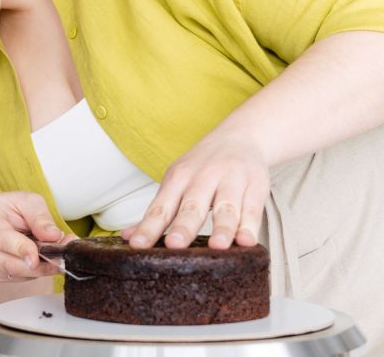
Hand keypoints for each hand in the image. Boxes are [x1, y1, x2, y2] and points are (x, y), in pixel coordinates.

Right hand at [0, 191, 70, 281]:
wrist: (0, 220)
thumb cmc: (12, 209)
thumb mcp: (29, 202)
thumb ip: (41, 218)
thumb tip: (53, 236)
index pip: (0, 238)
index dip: (19, 249)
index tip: (36, 257)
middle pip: (8, 263)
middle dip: (39, 263)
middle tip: (62, 256)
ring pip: (16, 274)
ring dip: (40, 268)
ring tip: (56, 254)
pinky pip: (18, 279)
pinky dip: (34, 272)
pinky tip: (41, 259)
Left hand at [122, 131, 270, 249]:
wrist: (240, 135)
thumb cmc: (202, 167)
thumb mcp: (176, 182)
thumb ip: (157, 212)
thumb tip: (127, 237)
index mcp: (178, 178)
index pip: (160, 207)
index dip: (149, 227)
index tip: (138, 245)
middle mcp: (203, 178)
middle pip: (192, 206)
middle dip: (183, 226)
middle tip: (175, 245)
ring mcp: (231, 180)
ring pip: (226, 208)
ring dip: (222, 228)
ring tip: (218, 247)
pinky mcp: (256, 185)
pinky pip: (253, 208)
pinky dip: (250, 225)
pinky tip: (247, 241)